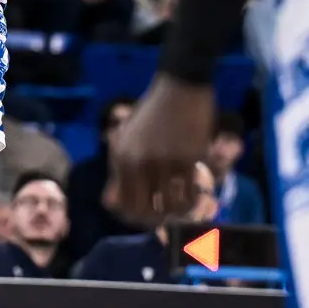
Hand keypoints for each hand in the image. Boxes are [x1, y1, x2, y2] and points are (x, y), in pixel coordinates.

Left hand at [109, 74, 212, 227]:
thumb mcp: (127, 136)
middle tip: (162, 218)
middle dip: (152, 221)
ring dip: (174, 213)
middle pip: (142, 210)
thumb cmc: (152, 111)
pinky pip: (188, 194)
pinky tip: (193, 198)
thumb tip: (115, 202)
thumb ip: (121, 167)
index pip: (119, 202)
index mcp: (121, 157)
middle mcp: (139, 162)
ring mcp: (164, 162)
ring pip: (168, 207)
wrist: (180, 87)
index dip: (129, 216)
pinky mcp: (188, 160)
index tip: (141, 217)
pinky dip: (191, 202)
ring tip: (179, 209)